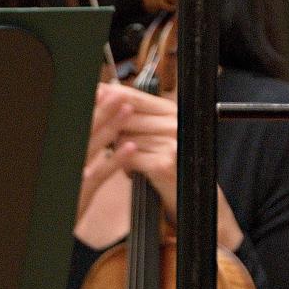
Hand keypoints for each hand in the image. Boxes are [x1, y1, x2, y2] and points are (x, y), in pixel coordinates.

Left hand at [76, 81, 243, 251]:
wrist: (195, 197)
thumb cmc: (173, 164)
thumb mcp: (159, 135)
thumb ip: (139, 118)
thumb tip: (107, 97)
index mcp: (173, 111)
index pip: (136, 97)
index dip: (112, 94)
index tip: (93, 92)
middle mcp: (175, 122)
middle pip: (127, 117)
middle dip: (110, 127)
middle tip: (99, 135)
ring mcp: (171, 142)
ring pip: (125, 138)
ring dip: (119, 151)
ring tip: (127, 159)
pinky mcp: (164, 163)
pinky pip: (130, 159)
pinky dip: (125, 166)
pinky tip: (131, 171)